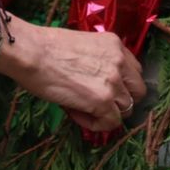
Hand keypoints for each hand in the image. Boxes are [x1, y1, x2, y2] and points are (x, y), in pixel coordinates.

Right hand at [0, 14, 145, 131]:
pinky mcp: (103, 100)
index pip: (134, 71)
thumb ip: (98, 61)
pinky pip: (111, 122)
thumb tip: (97, 83)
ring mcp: (113, 81)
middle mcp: (119, 61)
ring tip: (83, 108)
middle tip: (99, 104)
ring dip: (107, 113)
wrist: (32, 53)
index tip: (103, 89)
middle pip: (138, 91)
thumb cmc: (45, 48)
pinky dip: (96, 124)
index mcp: (114, 44)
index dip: (121, 84)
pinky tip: (78, 114)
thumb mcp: (83, 46)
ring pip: (126, 109)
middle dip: (122, 100)